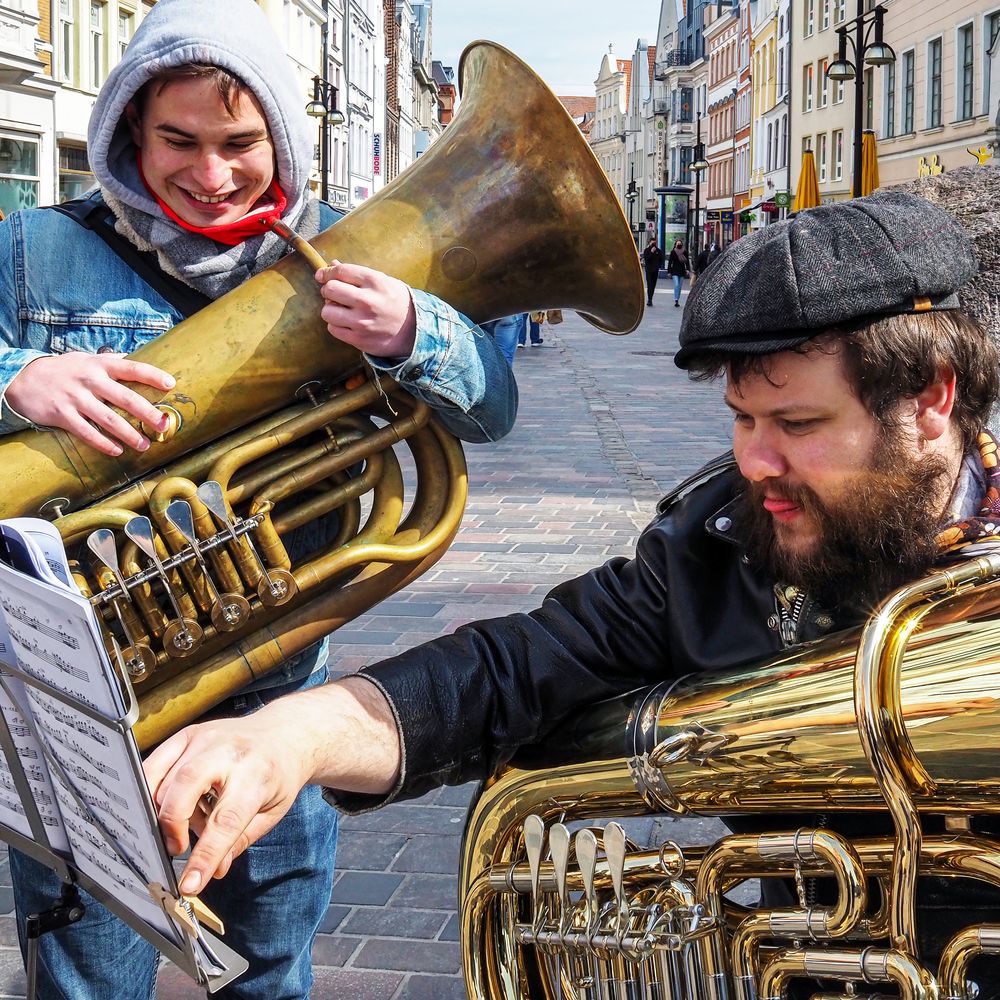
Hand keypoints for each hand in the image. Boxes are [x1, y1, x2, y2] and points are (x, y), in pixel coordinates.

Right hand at [5, 352, 174, 456]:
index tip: (171, 384)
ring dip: (129, 434)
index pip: (131, 368)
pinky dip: (103, 443)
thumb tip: (135, 357)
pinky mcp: (62, 415)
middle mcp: (90, 380)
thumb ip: (111, 361)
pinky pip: (86, 432)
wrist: (24, 379)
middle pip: (125, 398)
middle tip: (163, 425)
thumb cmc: (64, 370)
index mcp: (100, 365)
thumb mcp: (86, 359)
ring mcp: (75, 398)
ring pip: (108, 419)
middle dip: (147, 413)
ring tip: (144, 445)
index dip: (152, 375)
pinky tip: (117, 451)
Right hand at [143, 677, 399, 894]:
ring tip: (178, 828)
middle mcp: (228, 751)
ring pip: (162, 776)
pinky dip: (151, 790)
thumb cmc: (277, 775)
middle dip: (172, 825)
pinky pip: (154, 764)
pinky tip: (166, 806)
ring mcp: (204, 738)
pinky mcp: (186, 734)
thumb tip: (213, 871)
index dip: (205, 855)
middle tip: (177, 848)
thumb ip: (240, 841)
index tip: (189, 885)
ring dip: (161, 811)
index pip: (226, 820)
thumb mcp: (271, 812)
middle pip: (184, 787)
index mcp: (257, 774)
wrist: (284, 734)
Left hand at [315, 260, 416, 357]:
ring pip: (327, 311)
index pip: (340, 271)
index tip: (323, 276)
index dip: (327, 273)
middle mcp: (367, 300)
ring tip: (342, 311)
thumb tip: (331, 264)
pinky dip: (336, 325)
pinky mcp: (359, 339)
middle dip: (328, 291)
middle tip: (335, 295)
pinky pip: (333, 329)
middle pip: (330, 290)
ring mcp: (362, 321)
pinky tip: (347, 323)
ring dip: (331, 310)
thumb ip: (356, 274)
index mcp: (374, 281)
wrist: (413, 331)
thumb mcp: (382, 281)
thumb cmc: (396, 302)